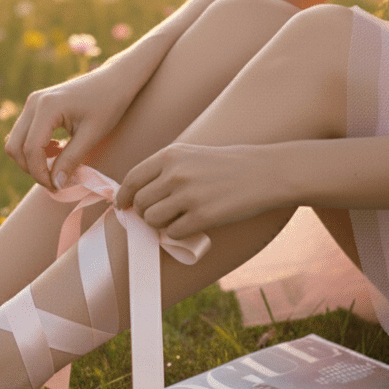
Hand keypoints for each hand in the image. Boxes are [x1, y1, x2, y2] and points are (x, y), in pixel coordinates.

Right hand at [4, 62, 142, 188]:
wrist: (114, 80)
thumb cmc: (108, 105)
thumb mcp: (91, 136)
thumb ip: (70, 160)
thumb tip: (55, 185)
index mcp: (47, 107)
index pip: (31, 150)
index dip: (40, 174)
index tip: (57, 188)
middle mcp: (34, 103)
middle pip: (14, 147)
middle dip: (31, 169)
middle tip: (54, 181)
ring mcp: (32, 102)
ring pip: (16, 141)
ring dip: (31, 160)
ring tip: (57, 165)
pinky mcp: (36, 105)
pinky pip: (24, 134)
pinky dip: (34, 149)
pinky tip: (56, 150)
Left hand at [116, 142, 279, 237]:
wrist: (265, 173)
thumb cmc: (228, 164)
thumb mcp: (192, 154)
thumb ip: (165, 171)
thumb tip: (137, 197)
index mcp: (170, 155)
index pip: (132, 179)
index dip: (124, 196)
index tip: (123, 206)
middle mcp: (175, 173)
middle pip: (141, 203)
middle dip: (146, 213)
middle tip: (160, 215)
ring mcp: (188, 195)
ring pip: (153, 220)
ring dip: (160, 225)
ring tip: (177, 218)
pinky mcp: (202, 216)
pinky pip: (173, 233)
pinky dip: (178, 233)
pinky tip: (191, 225)